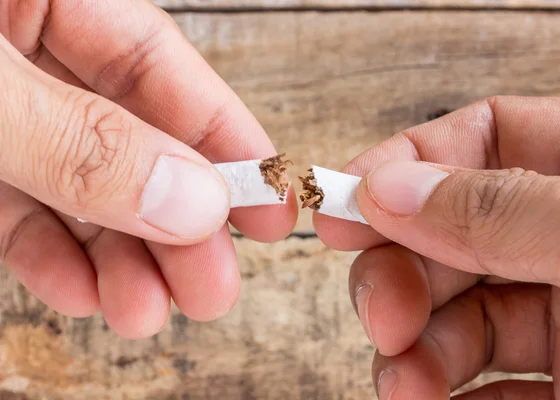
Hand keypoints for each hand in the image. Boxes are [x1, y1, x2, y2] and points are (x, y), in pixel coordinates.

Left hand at [0, 1, 296, 338]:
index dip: (223, 136)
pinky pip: (16, 209)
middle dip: (172, 221)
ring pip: (77, 185)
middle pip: (129, 138)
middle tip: (212, 285)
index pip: (157, 64)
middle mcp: (24, 52)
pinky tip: (81, 292)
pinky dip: (48, 255)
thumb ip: (80, 141)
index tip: (268, 204)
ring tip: (146, 310)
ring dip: (118, 255)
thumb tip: (189, 199)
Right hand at [314, 96, 559, 398]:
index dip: (407, 164)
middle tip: (383, 313)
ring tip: (402, 383)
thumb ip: (499, 208)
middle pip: (456, 233)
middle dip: (401, 272)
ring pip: (465, 316)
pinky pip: (496, 388)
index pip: (489, 136)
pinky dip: (450, 397)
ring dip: (415, 349)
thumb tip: (388, 187)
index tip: (343, 205)